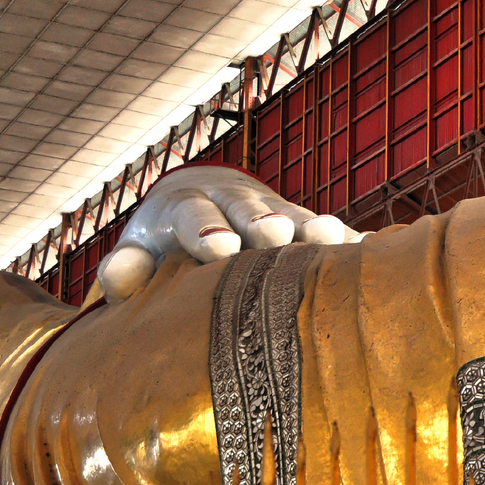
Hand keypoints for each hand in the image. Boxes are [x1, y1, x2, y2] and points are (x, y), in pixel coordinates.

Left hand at [99, 164, 362, 301]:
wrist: (199, 204)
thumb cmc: (162, 248)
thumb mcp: (138, 254)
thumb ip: (125, 269)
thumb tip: (116, 282)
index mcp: (184, 208)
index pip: (192, 216)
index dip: (204, 230)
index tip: (218, 247)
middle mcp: (230, 201)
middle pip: (247, 209)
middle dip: (260, 222)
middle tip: (273, 235)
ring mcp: (271, 211)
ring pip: (293, 215)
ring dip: (310, 227)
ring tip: (330, 238)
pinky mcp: (302, 226)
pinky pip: (327, 233)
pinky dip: (346, 242)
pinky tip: (368, 252)